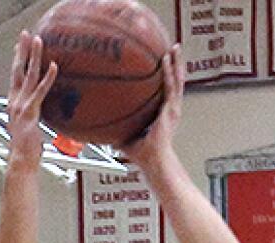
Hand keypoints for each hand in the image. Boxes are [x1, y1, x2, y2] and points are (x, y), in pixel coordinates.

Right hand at [7, 31, 58, 168]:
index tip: (21, 45)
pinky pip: (40, 91)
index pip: (15, 76)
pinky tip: (54, 66)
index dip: (18, 59)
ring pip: (28, 76)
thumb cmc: (26, 148)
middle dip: (22, 50)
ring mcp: (21, 106)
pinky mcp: (30, 112)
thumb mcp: (28, 127)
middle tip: (26, 34)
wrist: (21, 160)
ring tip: (38, 41)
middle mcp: (15, 102)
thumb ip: (32, 115)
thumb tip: (38, 112)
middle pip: (17, 70)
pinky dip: (47, 78)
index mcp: (14, 104)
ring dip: (33, 57)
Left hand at [119, 44, 184, 172]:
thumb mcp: (125, 137)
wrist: (154, 162)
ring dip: (176, 63)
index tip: (164, 63)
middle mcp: (170, 109)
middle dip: (175, 64)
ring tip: (175, 48)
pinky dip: (169, 72)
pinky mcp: (170, 110)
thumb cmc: (143, 154)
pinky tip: (166, 59)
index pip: (166, 91)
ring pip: (177, 80)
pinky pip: (170, 87)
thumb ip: (114, 129)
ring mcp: (172, 109)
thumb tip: (97, 127)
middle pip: (175, 81)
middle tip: (173, 48)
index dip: (167, 76)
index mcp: (163, 114)